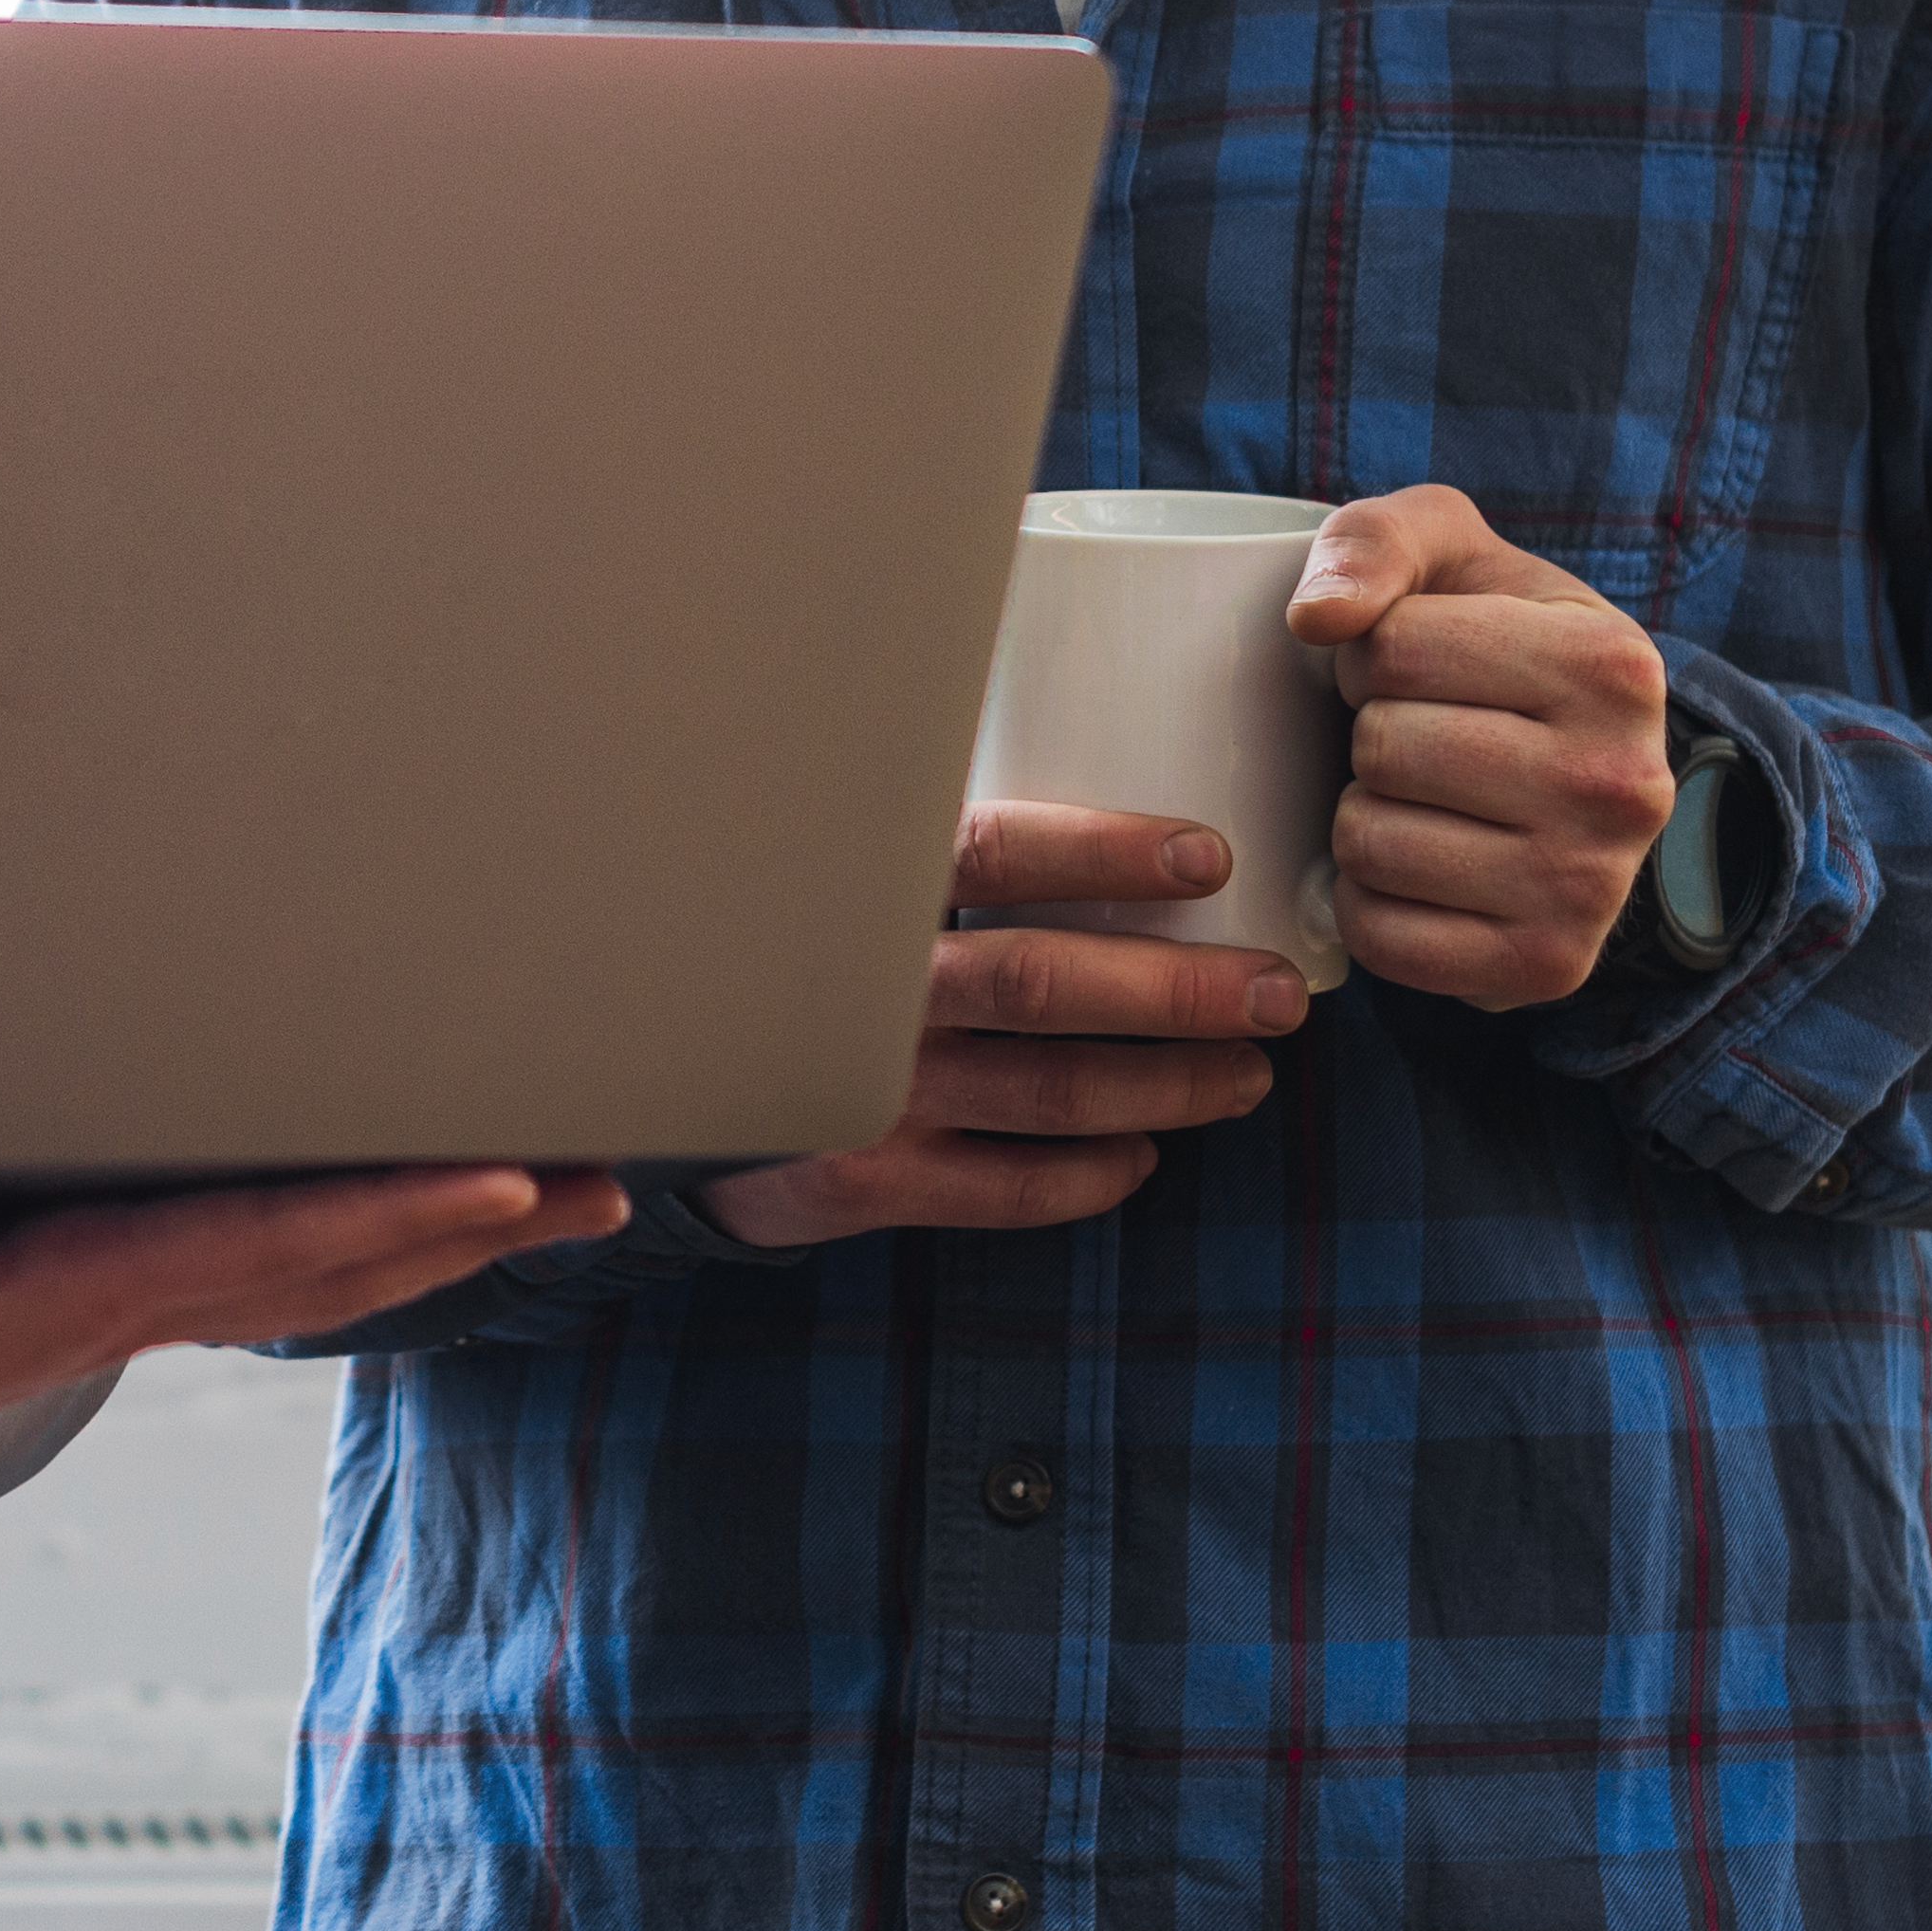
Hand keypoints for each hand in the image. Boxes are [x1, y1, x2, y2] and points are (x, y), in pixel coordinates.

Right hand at [0, 1159, 627, 1542]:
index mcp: (69, 1298)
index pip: (263, 1247)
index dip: (385, 1209)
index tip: (504, 1175)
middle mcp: (124, 1306)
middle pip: (337, 1264)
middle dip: (475, 1223)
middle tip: (609, 1182)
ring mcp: (120, 1305)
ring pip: (318, 1264)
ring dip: (440, 1228)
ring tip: (555, 1188)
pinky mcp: (96, 1290)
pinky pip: (265, 1252)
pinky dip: (356, 1225)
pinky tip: (399, 1200)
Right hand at [702, 802, 1313, 1247]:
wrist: (657, 1076)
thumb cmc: (784, 946)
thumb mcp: (827, 866)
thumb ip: (919, 827)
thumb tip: (1086, 740)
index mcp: (857, 888)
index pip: (992, 853)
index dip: (1106, 852)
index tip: (1209, 856)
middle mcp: (860, 990)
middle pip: (1042, 985)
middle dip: (1179, 992)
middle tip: (1274, 994)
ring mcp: (861, 1093)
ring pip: (1049, 1095)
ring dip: (1166, 1086)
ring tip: (1243, 1074)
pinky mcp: (858, 1182)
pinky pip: (1004, 1190)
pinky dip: (1088, 1176)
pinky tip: (1141, 1154)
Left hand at [1290, 485, 1677, 1008]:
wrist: (1576, 767)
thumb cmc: (1490, 641)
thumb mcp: (1449, 552)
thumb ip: (1374, 542)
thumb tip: (1315, 618)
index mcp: (1612, 665)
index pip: (1394, 647)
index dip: (1373, 654)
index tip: (1418, 666)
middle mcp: (1621, 784)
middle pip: (1383, 749)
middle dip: (1371, 735)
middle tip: (1420, 737)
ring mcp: (1592, 888)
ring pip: (1371, 845)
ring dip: (1362, 817)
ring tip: (1421, 799)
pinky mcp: (1547, 967)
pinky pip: (1382, 938)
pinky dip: (1366, 904)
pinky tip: (1415, 868)